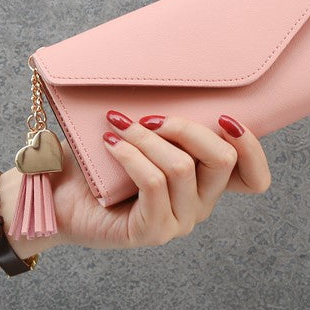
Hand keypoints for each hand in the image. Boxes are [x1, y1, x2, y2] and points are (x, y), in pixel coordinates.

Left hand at [50, 111, 270, 249]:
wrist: (54, 188)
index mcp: (207, 181)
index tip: (222, 117)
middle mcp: (201, 204)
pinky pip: (154, 184)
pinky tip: (111, 143)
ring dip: (147, 138)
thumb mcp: (145, 129)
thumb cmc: (98, 155)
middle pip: (223, 160)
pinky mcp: (152, 232)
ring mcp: (179, 221)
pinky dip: (131, 156)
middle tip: (150, 117)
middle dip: (187, 128)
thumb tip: (187, 78)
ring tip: (117, 125)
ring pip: (183, 168)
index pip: (255, 178)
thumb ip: (172, 118)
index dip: (251, 147)